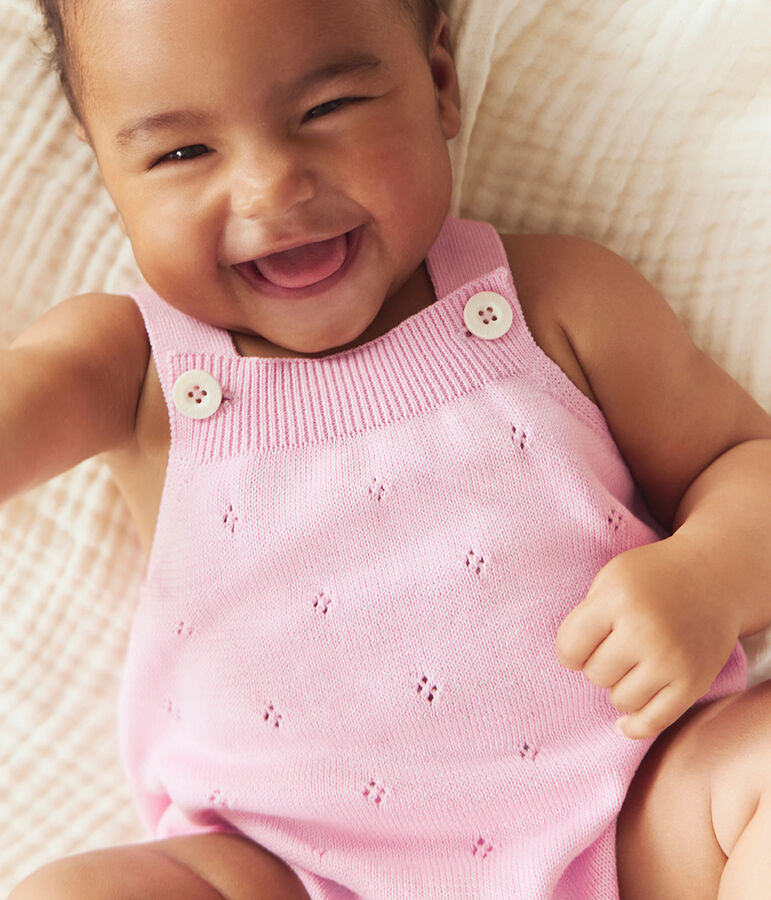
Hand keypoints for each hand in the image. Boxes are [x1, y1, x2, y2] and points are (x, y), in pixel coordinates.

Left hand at [555, 537, 740, 739]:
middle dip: (600, 663)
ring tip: (633, 663)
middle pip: (595, 675)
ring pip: (621, 700)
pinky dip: (634, 725)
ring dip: (621, 686)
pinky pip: (653, 722)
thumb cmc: (652, 578)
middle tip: (617, 646)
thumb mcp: (611, 578)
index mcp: (618, 599)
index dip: (571, 649)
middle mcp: (646, 630)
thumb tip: (572, 665)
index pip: (569, 648)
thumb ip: (587, 617)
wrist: (714, 576)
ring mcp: (672, 660)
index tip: (583, 643)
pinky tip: (624, 722)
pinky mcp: (694, 682)